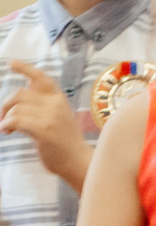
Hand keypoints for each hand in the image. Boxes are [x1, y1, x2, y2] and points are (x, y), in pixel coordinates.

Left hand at [0, 61, 85, 184]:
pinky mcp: (44, 129)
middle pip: (19, 94)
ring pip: (16, 108)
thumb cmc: (64, 142)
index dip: (24, 68)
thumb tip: (20, 95)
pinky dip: (6, 125)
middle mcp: (56, 104)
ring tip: (7, 128)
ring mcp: (51, 116)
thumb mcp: (58, 117)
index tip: (11, 63)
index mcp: (59, 99)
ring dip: (5, 118)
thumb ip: (43, 104)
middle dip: (5, 105)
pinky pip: (16, 120)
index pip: (40, 77)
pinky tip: (7, 132)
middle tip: (2, 118)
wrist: (78, 161)